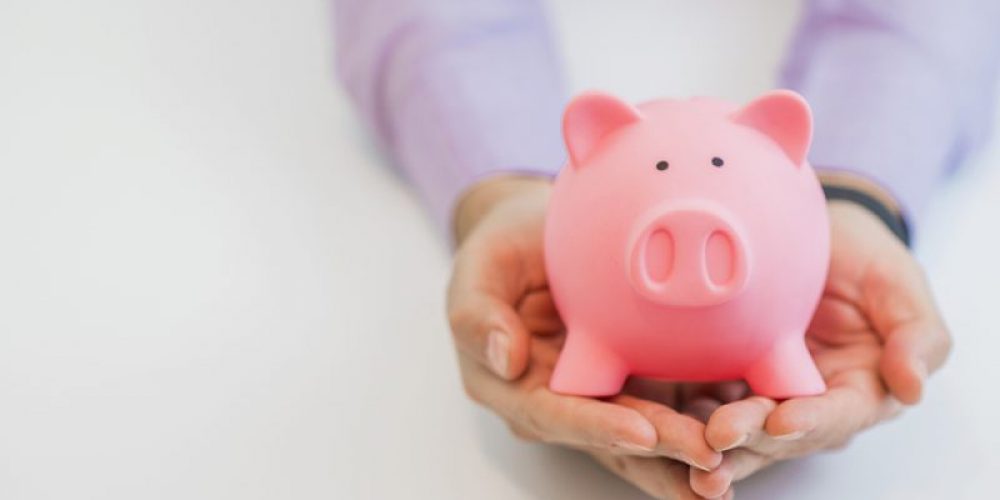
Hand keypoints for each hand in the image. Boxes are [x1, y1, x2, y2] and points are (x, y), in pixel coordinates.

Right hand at [447, 176, 724, 498]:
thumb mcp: (477, 268)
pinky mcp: (631, 380)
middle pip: (608, 435)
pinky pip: (667, 407)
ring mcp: (596, 395)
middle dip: (658, 453)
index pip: (554, 414)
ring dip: (684, 455)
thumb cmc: (502, 249)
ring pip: (642, 435)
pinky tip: (743, 432)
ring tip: (729, 467)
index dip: (597, 426)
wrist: (537, 232)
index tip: (641, 430)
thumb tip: (506, 360)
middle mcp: (555, 403)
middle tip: (708, 459)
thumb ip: (478, 315)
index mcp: (512, 385)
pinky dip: (700, 423)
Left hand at [688, 199, 951, 497]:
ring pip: (738, 429)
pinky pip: (701, 403)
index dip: (812, 421)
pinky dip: (681, 420)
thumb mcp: (899, 282)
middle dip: (750, 439)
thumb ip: (916, 333)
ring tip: (684, 454)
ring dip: (710, 445)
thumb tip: (914, 388)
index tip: (782, 420)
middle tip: (717, 438)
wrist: (813, 232)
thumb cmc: (864, 257)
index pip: (836, 415)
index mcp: (858, 391)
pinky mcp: (726, 380)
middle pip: (779, 432)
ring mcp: (764, 394)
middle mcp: (809, 404)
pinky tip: (655, 429)